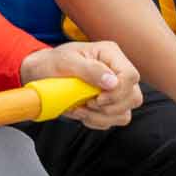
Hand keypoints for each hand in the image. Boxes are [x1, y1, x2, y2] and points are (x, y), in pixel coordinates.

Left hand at [20, 40, 141, 129]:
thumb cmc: (52, 63)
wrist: (41, 73)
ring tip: (80, 109)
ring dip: (102, 117)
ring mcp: (115, 89)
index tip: (96, 98)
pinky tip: (82, 112)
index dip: (118, 92)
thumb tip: (113, 83)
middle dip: (110, 107)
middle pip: (134, 97)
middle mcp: (117, 71)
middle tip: (87, 104)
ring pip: (125, 113)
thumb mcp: (66, 62)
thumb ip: (89, 70)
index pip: (131, 76)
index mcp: (110, 54)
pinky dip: (96, 121)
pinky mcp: (109, 104)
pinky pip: (113, 120)